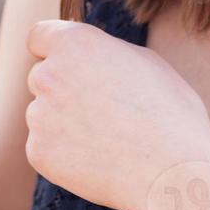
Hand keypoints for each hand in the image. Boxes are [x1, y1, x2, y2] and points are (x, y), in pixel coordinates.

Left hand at [24, 19, 209, 209]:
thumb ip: (106, 53)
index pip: (39, 36)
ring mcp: (40, 115)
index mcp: (75, 43)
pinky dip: (64, 154)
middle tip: (99, 110)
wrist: (171, 173)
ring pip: (43, 114)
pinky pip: (44, 147)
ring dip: (63, 123)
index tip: (63, 64)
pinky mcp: (38, 152)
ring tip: (106, 140)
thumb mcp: (146, 62)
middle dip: (62, 89)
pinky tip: (97, 161)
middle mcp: (49, 74)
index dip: (52, 50)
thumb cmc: (170, 114)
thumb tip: (90, 57)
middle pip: (41, 77)